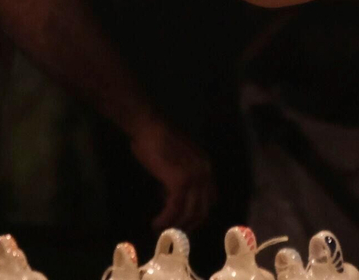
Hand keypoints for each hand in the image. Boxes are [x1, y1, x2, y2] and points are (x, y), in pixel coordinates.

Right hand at [127, 116, 215, 231]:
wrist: (149, 127)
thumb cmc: (157, 140)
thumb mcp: (174, 162)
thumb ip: (178, 179)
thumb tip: (169, 198)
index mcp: (206, 166)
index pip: (210, 198)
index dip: (198, 213)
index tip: (184, 222)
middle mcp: (205, 172)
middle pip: (203, 209)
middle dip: (189, 224)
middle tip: (174, 232)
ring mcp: (195, 177)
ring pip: (189, 212)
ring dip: (175, 225)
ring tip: (160, 230)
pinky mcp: (180, 182)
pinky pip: (175, 209)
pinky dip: (165, 219)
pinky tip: (156, 224)